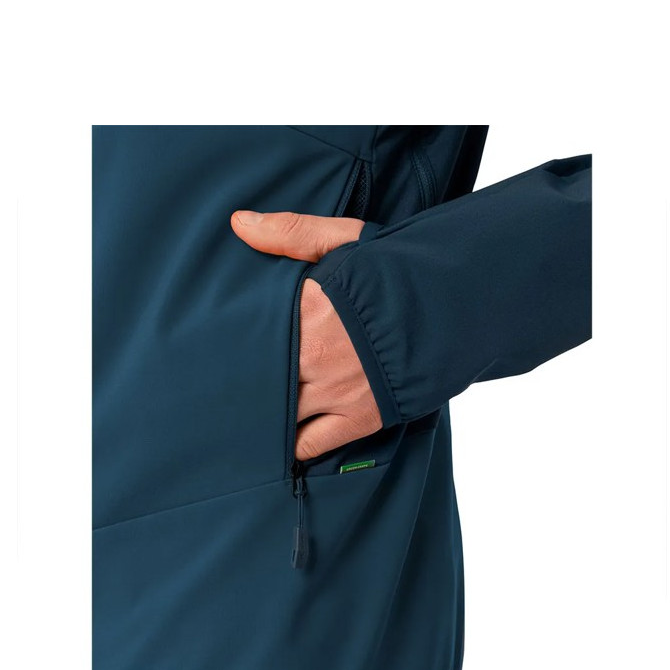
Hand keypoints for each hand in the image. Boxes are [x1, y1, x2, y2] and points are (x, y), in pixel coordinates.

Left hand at [230, 210, 382, 458]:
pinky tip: (273, 444)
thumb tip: (238, 222)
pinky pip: (311, 444)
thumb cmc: (402, 270)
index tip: (207, 346)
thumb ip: (291, 231)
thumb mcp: (348, 238)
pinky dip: (290, 447)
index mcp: (309, 308)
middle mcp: (316, 354)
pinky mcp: (361, 418)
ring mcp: (338, 391)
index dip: (227, 342)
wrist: (462, 305)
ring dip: (257, 416)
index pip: (250, 331)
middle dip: (234, 384)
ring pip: (278, 414)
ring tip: (234, 419)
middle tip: (207, 391)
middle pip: (257, 378)